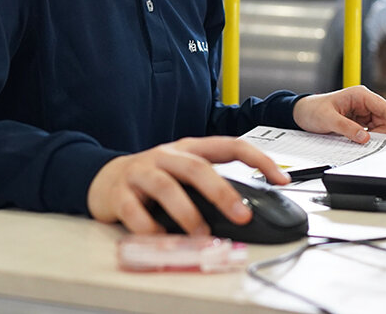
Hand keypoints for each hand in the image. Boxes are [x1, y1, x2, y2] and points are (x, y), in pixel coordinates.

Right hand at [87, 136, 289, 234]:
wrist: (104, 179)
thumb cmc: (154, 178)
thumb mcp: (185, 173)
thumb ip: (213, 184)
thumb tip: (249, 207)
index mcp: (191, 148)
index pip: (231, 146)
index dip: (258, 159)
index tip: (281, 178)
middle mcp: (167, 156)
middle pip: (197, 167)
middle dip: (222, 192)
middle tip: (242, 216)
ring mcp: (142, 172)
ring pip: (166, 187)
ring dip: (187, 213)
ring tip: (201, 235)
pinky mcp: (120, 193)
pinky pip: (134, 210)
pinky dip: (149, 227)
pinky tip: (161, 239)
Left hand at [292, 85, 385, 144]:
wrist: (301, 113)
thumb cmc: (313, 109)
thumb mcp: (328, 119)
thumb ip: (347, 128)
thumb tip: (365, 137)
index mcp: (360, 95)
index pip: (385, 108)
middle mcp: (364, 102)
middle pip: (385, 120)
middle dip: (382, 133)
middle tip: (371, 143)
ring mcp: (362, 112)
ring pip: (380, 127)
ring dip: (374, 137)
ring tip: (358, 140)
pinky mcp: (359, 121)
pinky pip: (371, 131)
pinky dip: (368, 138)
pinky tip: (359, 141)